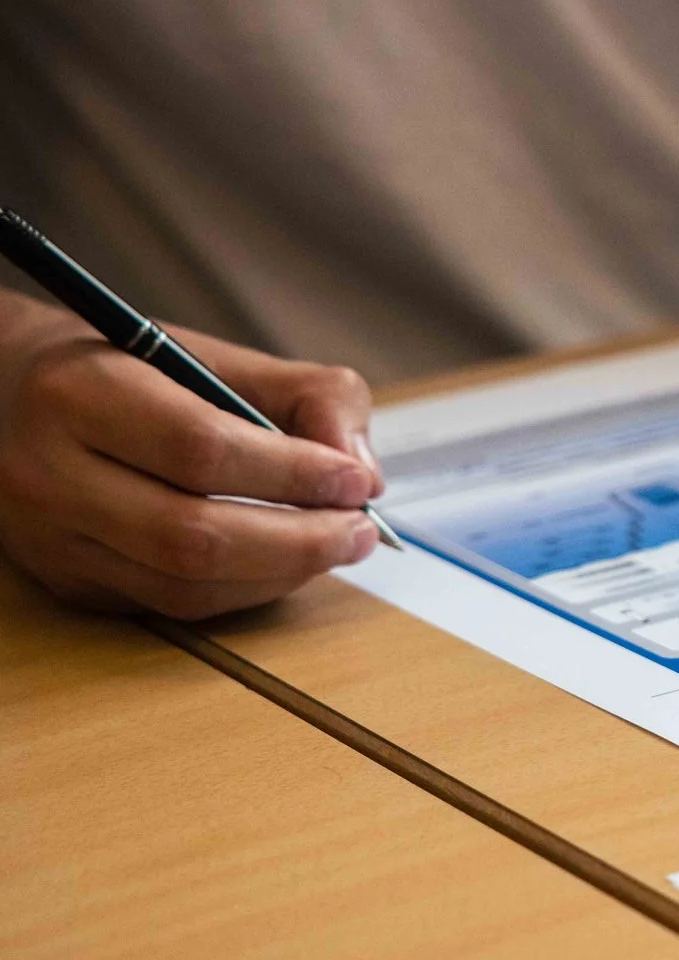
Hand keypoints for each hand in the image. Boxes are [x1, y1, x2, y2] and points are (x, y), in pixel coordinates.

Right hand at [0, 292, 384, 617]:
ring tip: (335, 544)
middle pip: (194, 536)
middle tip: (360, 529)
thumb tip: (361, 471)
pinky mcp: (67, 582)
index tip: (357, 481)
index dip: (294, 473)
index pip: (201, 451)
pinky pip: (172, 605)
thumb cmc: (125, 370)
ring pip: (186, 586)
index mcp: (79, 393)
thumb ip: (305, 396)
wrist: (7, 396)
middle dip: (300, 541)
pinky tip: (284, 563)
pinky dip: (246, 591)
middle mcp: (49, 472)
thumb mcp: (211, 354)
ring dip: (281, 574)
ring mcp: (51, 539)